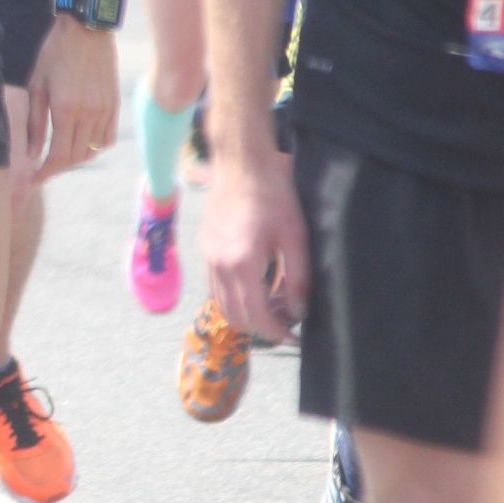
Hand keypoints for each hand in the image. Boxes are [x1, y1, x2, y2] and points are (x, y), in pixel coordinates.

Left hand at [26, 17, 118, 180]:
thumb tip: (32, 153)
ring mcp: (105, 111)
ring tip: (59, 155)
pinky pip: (107, 138)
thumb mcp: (36, 85)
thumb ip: (35, 122)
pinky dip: (94, 147)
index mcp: (66, 110)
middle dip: (57, 168)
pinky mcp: (115, 105)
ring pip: (92, 151)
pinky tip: (81, 142)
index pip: (58, 156)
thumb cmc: (55, 53)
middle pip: (76, 157)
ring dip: (75, 159)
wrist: (87, 29)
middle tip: (43, 168)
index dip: (45, 172)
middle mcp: (89, 114)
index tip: (34, 179)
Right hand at [203, 154, 309, 341]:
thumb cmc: (273, 196)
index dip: (275, 331)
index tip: (292, 337)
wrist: (241, 165)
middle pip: (234, 315)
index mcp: (243, 263)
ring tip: (270, 310)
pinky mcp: (204, 249)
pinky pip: (214, 286)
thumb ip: (297, 278)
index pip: (256, 314)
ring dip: (244, 314)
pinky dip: (231, 298)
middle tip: (284, 325)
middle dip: (259, 328)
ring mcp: (208, 257)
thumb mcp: (295, 237)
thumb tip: (299, 310)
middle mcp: (219, 265)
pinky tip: (252, 289)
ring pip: (220, 304)